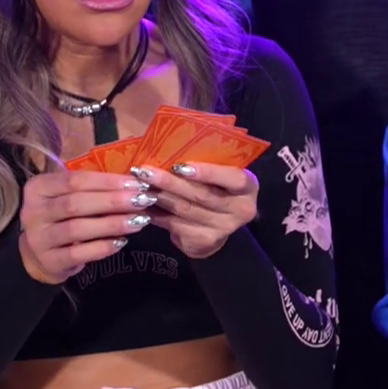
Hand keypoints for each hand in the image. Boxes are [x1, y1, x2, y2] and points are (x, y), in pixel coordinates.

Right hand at [18, 170, 157, 284]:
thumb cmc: (61, 218)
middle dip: (113, 201)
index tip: (137, 183)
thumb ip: (93, 189)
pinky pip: (78, 253)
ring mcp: (38, 238)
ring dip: (112, 223)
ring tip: (139, 221)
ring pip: (77, 228)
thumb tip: (134, 184)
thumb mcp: (68, 197)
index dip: (108, 181)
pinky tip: (121, 242)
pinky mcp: (49, 261)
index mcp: (38, 188)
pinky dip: (102, 247)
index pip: (75, 180)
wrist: (40, 254)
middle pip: (76, 203)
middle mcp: (33, 212)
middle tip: (143, 200)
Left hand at [131, 163, 257, 259]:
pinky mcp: (206, 241)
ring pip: (186, 210)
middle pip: (203, 195)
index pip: (234, 178)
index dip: (208, 172)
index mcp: (248, 186)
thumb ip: (204, 160)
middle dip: (170, 182)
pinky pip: (176, 225)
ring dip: (159, 197)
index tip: (180, 165)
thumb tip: (168, 147)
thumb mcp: (218, 172)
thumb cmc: (215, 186)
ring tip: (139, 186)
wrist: (219, 222)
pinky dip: (156, 214)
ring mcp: (224, 228)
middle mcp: (242, 209)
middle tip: (145, 172)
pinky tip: (142, 205)